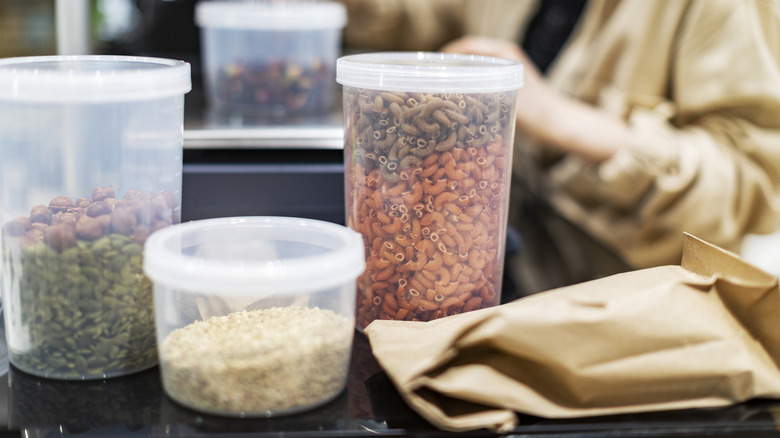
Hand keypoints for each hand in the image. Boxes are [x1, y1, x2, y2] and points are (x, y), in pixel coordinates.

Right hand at [441, 36, 628, 162]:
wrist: (559, 124)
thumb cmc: (538, 113)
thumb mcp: (507, 102)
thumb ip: (483, 95)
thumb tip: (452, 98)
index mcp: (504, 52)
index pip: (466, 47)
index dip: (445, 57)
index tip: (430, 71)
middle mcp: (503, 57)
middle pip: (466, 57)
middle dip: (447, 69)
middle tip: (429, 84)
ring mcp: (503, 71)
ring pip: (471, 70)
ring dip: (456, 79)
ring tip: (437, 94)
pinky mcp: (504, 85)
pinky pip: (479, 81)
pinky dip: (466, 88)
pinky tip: (456, 104)